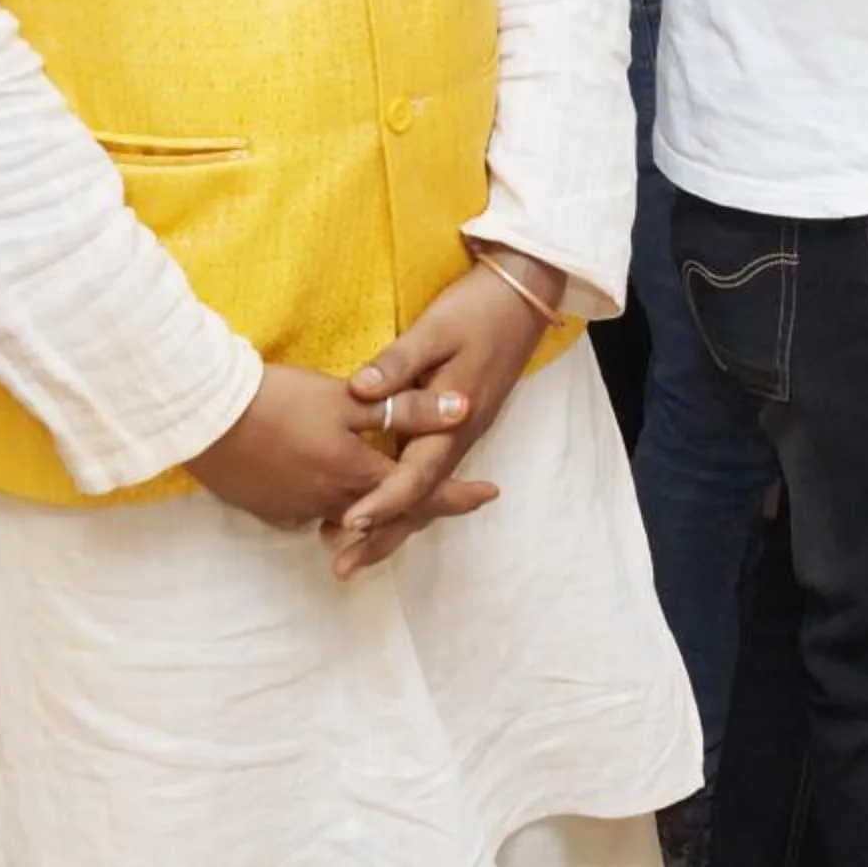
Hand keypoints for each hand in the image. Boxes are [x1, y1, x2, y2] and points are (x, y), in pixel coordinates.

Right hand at [182, 360, 465, 532]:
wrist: (204, 418)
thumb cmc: (280, 400)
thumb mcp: (349, 400)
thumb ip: (407, 408)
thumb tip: (463, 411)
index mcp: (357, 475)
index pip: (420, 492)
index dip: (457, 495)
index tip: (490, 493)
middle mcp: (331, 503)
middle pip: (388, 513)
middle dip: (419, 507)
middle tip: (453, 496)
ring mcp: (296, 511)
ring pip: (349, 516)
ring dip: (374, 510)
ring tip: (394, 498)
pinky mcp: (267, 510)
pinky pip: (313, 513)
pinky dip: (334, 505)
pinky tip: (336, 490)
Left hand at [329, 257, 556, 576]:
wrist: (525, 296)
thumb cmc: (479, 309)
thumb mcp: (436, 329)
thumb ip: (398, 363)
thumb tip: (359, 391)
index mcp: (455, 419)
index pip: (416, 474)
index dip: (383, 502)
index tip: (348, 524)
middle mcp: (460, 436)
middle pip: (421, 499)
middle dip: (383, 535)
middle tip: (342, 570)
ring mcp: (462, 433)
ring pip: (425, 492)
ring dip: (391, 524)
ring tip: (350, 551)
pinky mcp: (460, 426)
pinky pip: (429, 476)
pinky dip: (404, 500)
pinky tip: (380, 506)